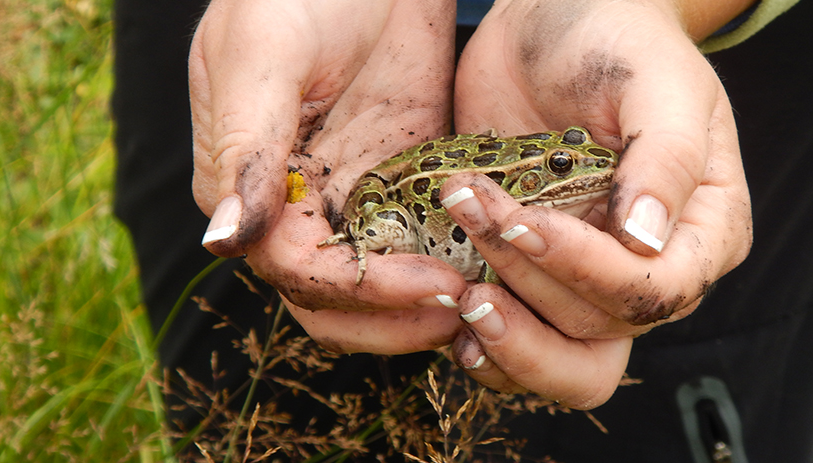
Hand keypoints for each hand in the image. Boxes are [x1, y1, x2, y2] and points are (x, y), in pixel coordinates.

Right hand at [190, 0, 466, 353]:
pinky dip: (450, 264)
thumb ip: (244, 147)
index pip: (296, 270)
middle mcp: (296, 206)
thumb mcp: (263, 55)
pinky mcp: (401, 182)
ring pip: (378, 287)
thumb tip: (223, 242)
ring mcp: (353, 197)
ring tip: (484, 301)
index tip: (431, 284)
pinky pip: (420, 243)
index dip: (360, 290)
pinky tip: (493, 268)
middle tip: (466, 307)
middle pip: (334, 300)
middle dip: (393, 318)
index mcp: (246, 186)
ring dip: (422, 306)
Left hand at [447, 0, 752, 403]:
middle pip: (597, 331)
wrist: (547, 25)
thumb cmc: (614, 39)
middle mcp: (643, 269)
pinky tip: (451, 315)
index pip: (653, 289)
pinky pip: (514, 346)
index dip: (588, 270)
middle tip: (475, 221)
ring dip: (502, 331)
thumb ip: (667, 156)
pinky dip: (482, 346)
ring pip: (557, 358)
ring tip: (457, 287)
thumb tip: (648, 238)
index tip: (525, 221)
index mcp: (697, 231)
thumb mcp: (655, 80)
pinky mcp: (529, 278)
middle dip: (529, 286)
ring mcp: (581, 281)